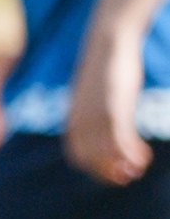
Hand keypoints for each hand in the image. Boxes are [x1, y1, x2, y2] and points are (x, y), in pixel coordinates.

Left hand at [69, 43, 152, 189]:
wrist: (108, 42)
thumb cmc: (104, 71)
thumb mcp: (93, 96)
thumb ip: (93, 114)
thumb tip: (102, 128)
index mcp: (73, 120)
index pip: (78, 157)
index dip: (95, 171)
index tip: (113, 174)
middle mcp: (81, 122)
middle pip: (93, 161)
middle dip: (111, 173)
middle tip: (130, 176)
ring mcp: (97, 117)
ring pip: (109, 155)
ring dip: (126, 166)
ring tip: (140, 167)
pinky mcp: (114, 110)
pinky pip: (122, 141)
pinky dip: (133, 153)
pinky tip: (145, 155)